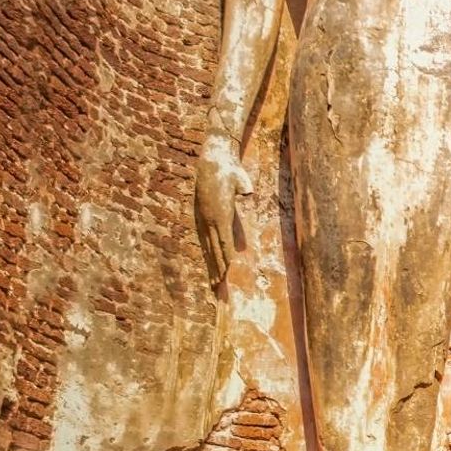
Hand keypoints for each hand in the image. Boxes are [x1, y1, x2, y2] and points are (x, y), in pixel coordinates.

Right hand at [194, 133, 252, 288]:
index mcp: (220, 213)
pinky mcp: (201, 217)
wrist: (211, 162)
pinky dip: (208, 253)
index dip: (225, 257)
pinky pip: (205, 240)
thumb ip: (243, 184)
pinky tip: (210, 262)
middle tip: (219, 287)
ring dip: (211, 265)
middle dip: (218, 268)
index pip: (224, 241)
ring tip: (214, 282)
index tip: (226, 273)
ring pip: (208, 247)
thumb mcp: (239, 176)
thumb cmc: (229, 170)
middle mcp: (209, 219)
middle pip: (215, 249)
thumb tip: (248, 192)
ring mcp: (203, 219)